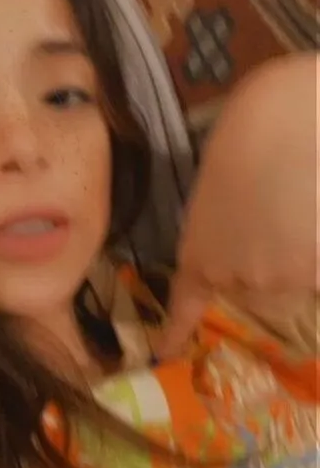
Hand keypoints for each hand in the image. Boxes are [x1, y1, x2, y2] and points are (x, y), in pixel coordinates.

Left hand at [160, 54, 318, 357]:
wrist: (294, 115)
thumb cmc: (252, 127)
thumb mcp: (220, 187)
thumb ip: (228, 229)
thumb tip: (250, 237)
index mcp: (202, 256)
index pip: (187, 306)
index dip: (177, 332)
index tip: (164, 352)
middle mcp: (241, 280)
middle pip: (261, 290)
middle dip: (272, 260)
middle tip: (284, 210)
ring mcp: (288, 278)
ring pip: (301, 276)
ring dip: (304, 248)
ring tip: (305, 199)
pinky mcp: (319, 269)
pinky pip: (315, 271)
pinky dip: (315, 241)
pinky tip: (312, 206)